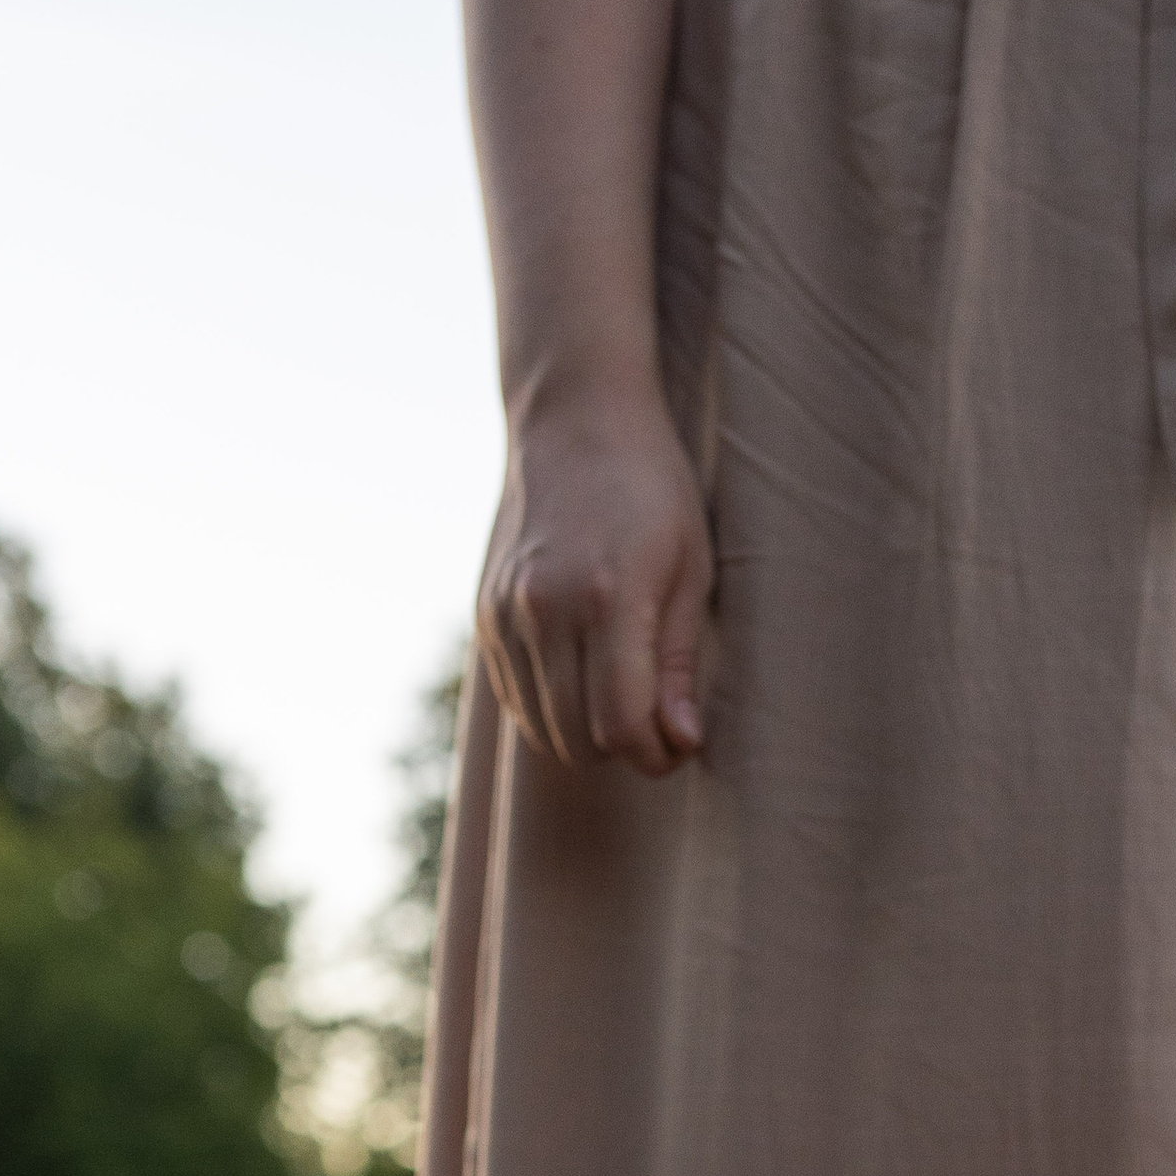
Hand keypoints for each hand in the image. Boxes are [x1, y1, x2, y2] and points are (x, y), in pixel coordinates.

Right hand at [479, 387, 712, 776]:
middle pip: (579, 741)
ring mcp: (505, 613)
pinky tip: (583, 668)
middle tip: (657, 719)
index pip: (622, 726)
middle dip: (624, 748)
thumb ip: (680, 663)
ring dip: (585, 732)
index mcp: (606, 597)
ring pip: (542, 729)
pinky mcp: (484, 614)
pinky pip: (517, 698)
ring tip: (621, 692)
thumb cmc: (653, 491)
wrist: (575, 420)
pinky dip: (552, 705)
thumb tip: (680, 741)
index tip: (681, 741)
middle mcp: (545, 609)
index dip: (658, 754)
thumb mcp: (691, 571)